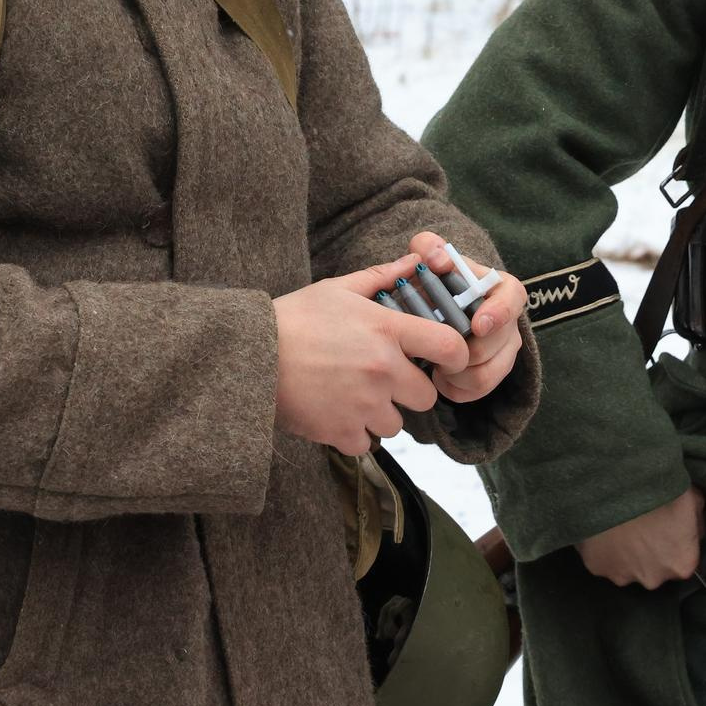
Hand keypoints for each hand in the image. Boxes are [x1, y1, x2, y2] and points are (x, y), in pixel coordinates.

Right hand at [272, 255, 470, 453]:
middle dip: (409, 391)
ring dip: (380, 414)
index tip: (444, 360)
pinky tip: (337, 413)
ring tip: (354, 396)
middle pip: (427, 396)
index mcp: (387, 330)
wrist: (250, 355)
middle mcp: (383, 369)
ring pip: (396, 424)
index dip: (456, 356)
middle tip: (385, 380)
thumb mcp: (337, 289)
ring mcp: (363, 404)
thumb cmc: (293, 318)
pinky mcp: (341, 431)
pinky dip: (354, 434)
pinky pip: (366, 443)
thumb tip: (414, 261)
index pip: (450, 347)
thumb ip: (381, 277)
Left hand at [407, 233, 523, 405]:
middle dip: (462, 352)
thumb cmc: (437, 279)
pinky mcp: (493, 374)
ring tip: (433, 364)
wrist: (437, 306)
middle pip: (495, 346)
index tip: (477, 325)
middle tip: (433, 348)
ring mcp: (504, 351)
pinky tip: (438, 377)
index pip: (513, 299)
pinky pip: (477, 392)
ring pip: (486, 375)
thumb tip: (438, 259)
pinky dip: (454, 389)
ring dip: (455, 374)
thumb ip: (430, 247)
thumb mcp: (431, 256)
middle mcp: (509, 322)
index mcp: (501, 288)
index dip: (499, 314)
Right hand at [575, 486, 702, 589]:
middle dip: (649, 552)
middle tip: (641, 524)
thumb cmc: (658, 492)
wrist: (615, 484)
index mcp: (681, 564)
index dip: (673, 542)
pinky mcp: (597, 567)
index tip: (663, 526)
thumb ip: (695, 522)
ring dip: (626, 551)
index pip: (681, 560)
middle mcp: (653, 579)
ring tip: (620, 525)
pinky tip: (604, 528)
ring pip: (627, 566)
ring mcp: (623, 576)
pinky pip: (603, 560)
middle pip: (654, 569)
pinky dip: (603, 548)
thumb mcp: (691, 499)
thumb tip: (690, 530)